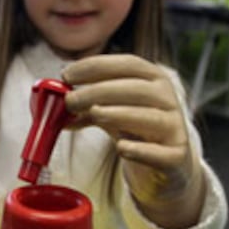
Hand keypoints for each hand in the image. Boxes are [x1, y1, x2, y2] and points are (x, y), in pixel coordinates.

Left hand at [62, 54, 204, 228]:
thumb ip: (85, 108)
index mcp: (153, 79)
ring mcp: (175, 126)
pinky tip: (121, 148)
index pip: (126, 64)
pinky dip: (140, 150)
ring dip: (119, 114)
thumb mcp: (111, 113)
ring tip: (94, 114)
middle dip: (99, 91)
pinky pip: (161, 153)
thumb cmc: (135, 130)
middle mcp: (168, 98)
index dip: (95, 66)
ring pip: (149, 117)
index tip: (66, 74)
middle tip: (70, 100)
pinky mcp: (177, 155)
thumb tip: (52, 108)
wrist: (168, 163)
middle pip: (135, 89)